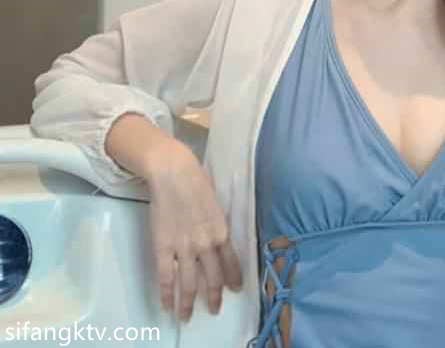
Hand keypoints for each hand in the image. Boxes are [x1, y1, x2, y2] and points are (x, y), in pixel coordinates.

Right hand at [143, 139, 242, 321]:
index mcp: (222, 231)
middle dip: (214, 297)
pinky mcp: (164, 247)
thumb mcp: (216, 205)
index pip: (231, 263)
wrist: (174, 173)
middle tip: (215, 310)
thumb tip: (217, 240)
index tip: (235, 290)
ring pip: (189, 284)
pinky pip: (166, 277)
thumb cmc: (196, 182)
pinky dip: (167, 294)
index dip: (233, 279)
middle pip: (212, 278)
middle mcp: (206, 244)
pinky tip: (167, 305)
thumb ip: (217, 225)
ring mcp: (185, 248)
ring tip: (186, 316)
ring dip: (188, 304)